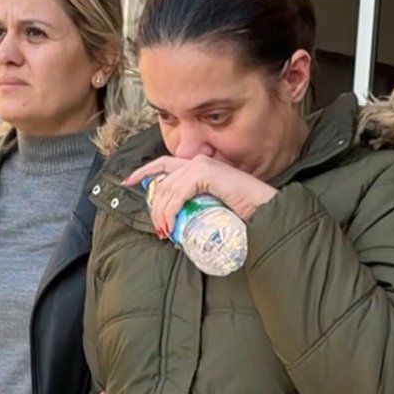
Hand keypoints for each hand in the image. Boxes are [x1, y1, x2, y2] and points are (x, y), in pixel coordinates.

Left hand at [123, 155, 277, 237]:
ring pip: (168, 189)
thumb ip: (195, 206)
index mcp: (200, 166)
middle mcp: (199, 161)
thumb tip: (176, 222)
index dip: (144, 172)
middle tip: (159, 228)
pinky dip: (171, 210)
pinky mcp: (206, 173)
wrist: (266, 211)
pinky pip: (178, 193)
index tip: (127, 182)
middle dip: (155, 206)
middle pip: (163, 181)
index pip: (164, 164)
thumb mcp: (212, 208)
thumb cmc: (244, 213)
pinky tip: (171, 225)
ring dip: (162, 213)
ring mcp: (202, 165)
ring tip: (166, 232)